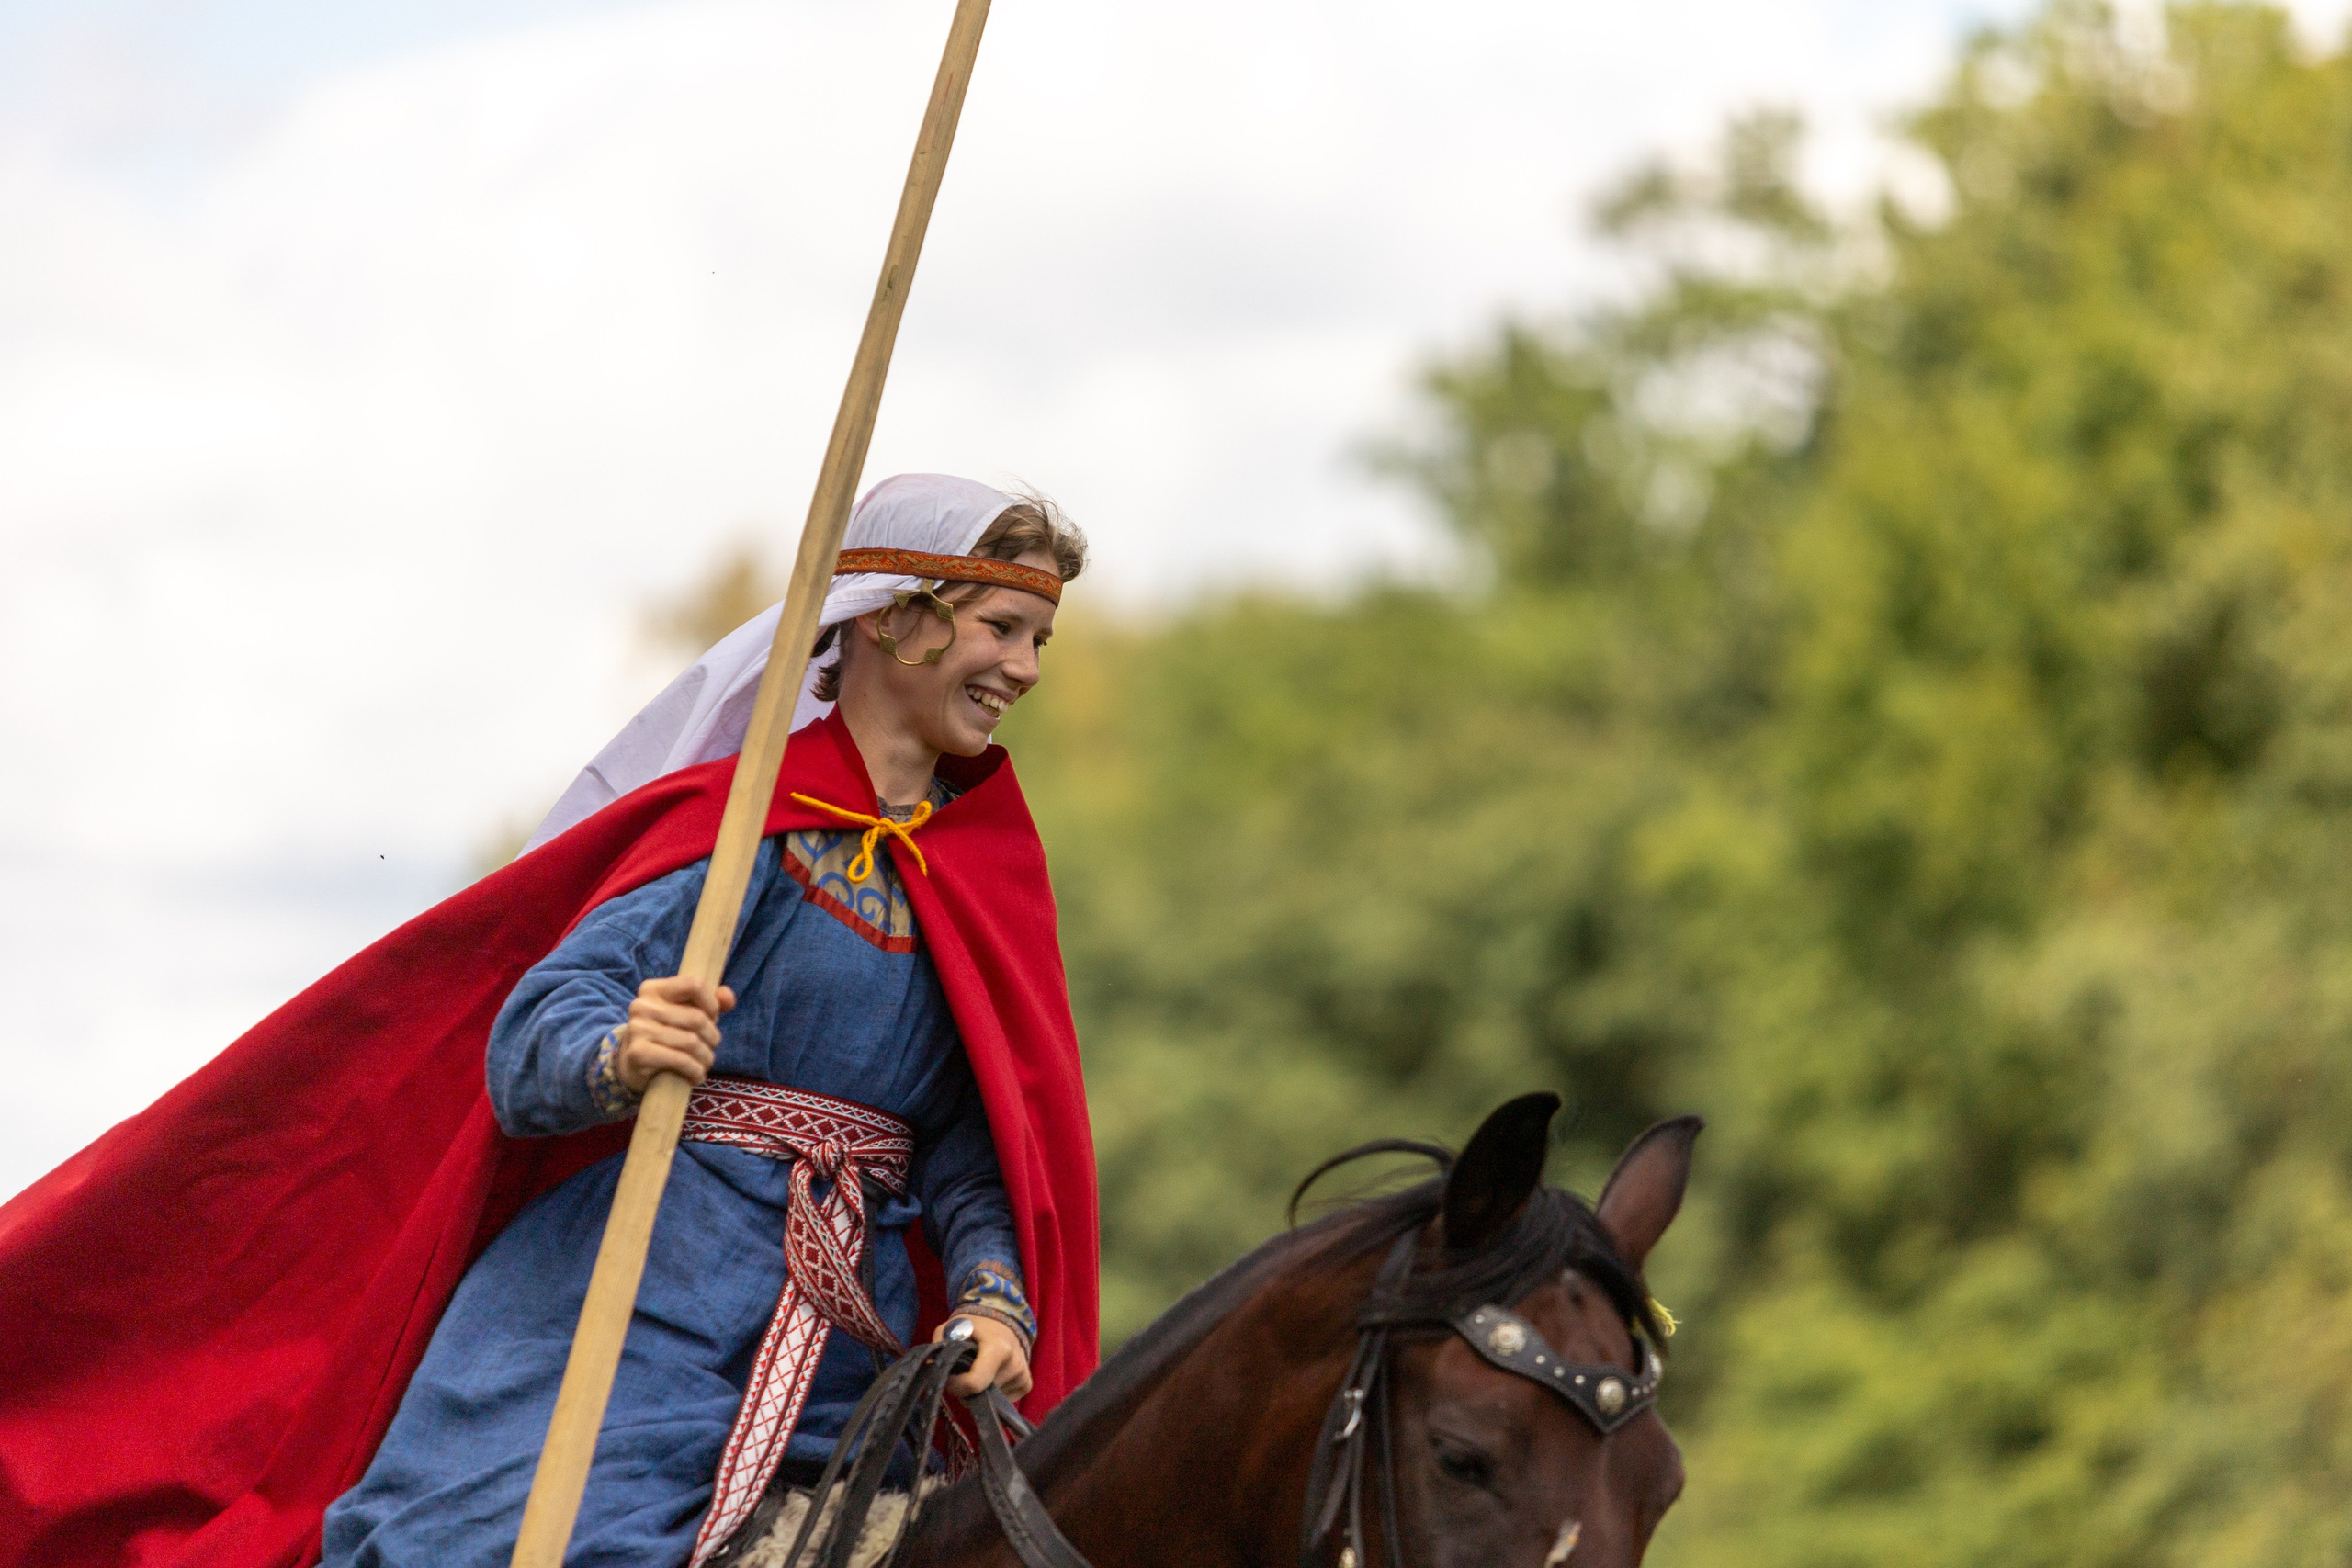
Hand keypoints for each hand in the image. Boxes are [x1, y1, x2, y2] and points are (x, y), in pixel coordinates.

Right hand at [615, 975, 735, 1091]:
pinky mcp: (638, 1053)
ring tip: (704, 1063)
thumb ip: (711, 1002)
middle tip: (710, 1047)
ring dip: (706, 1057)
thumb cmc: (667, 1034)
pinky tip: (695, 1075)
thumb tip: (728, 998)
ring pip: (691, 1042)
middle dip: (712, 1037)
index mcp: (653, 989)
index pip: (694, 984)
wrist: (633, 1064)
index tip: (712, 1018)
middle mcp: (642, 1005)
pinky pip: (681, 1060)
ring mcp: (638, 1029)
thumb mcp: (686, 1013)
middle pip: (697, 1018)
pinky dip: (695, 1070)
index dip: (712, 1003)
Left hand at [934, 1314, 1032, 1400]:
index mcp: (998, 1349)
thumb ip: (939, 1346)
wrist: (1004, 1320)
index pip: (974, 1384)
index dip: (955, 1386)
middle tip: (963, 1371)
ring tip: (979, 1370)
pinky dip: (992, 1392)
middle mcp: (1014, 1365)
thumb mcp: (952, 1328)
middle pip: (981, 1394)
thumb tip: (928, 1369)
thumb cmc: (975, 1325)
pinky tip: (991, 1375)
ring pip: (990, 1399)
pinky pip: (1002, 1400)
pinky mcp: (1027, 1385)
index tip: (948, 1377)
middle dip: (966, 1388)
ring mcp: (1023, 1376)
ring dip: (979, 1391)